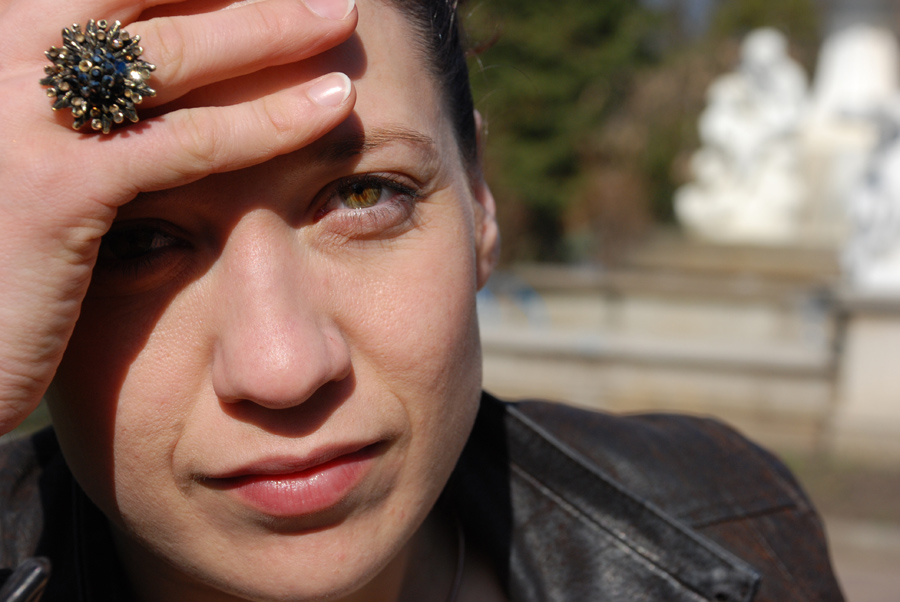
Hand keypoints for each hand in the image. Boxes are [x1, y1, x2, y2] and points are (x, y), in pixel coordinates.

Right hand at [0, 0, 357, 432]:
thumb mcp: (19, 145)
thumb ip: (75, 94)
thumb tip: (146, 67)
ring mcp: (17, 114)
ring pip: (170, 51)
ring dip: (269, 29)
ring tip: (341, 16)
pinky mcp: (56, 185)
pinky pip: (186, 142)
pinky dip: (268, 121)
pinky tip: (332, 106)